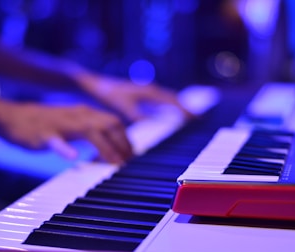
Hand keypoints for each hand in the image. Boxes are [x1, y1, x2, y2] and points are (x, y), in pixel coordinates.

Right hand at [0, 102, 132, 163]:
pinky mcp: (43, 134)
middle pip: (109, 124)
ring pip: (89, 131)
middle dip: (122, 144)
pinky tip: (73, 157)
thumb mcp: (72, 125)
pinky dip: (65, 148)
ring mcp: (61, 123)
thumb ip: (90, 132)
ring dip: (105, 147)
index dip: (126, 139)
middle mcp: (77, 114)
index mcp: (85, 113)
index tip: (132, 156)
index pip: (114, 122)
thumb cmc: (44, 124)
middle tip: (128, 163)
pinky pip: (56, 141)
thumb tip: (109, 147)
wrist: (12, 117)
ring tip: (114, 164)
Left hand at [76, 72, 191, 121]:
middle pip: (174, 100)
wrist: (96, 84)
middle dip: (186, 109)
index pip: (173, 102)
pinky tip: (169, 113)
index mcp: (149, 92)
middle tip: (198, 119)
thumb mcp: (122, 106)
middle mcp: (151, 90)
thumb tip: (151, 125)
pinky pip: (161, 100)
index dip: (185, 110)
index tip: (196, 118)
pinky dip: (169, 106)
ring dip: (178, 107)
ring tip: (189, 116)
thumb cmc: (108, 93)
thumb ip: (137, 115)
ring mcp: (147, 91)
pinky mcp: (143, 94)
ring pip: (168, 99)